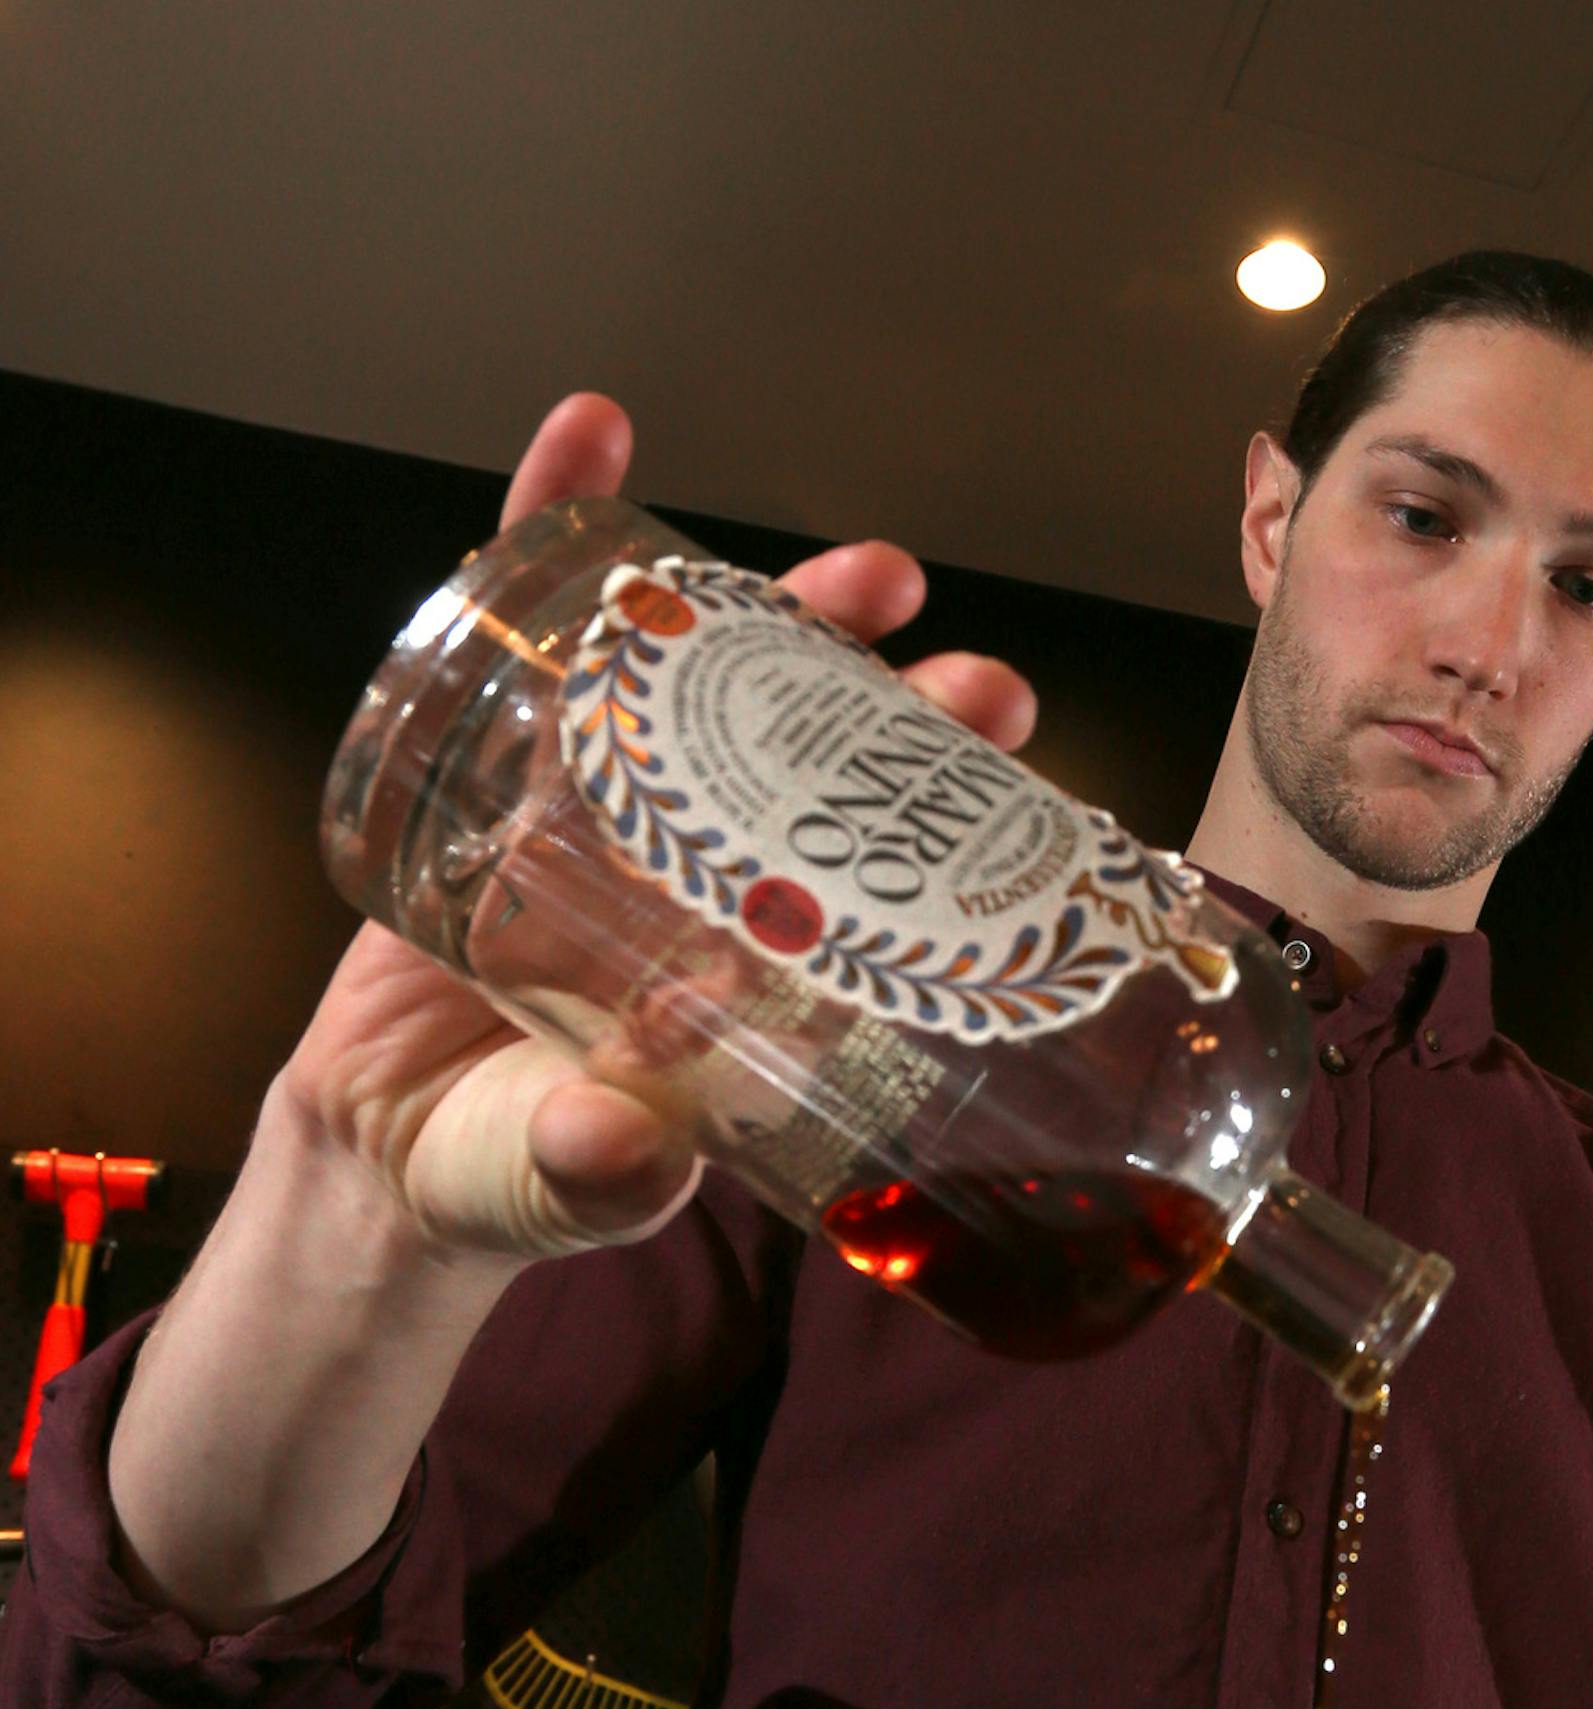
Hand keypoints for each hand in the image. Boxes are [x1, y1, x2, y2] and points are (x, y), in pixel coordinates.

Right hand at [279, 392, 1038, 1260]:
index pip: (873, 889)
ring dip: (790, 613)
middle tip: (973, 683)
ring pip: (713, 687)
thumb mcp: (552, 1184)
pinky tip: (596, 434)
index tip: (1007, 793)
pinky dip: (553, 523)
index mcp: (751, 979)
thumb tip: (619, 1143)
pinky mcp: (499, 760)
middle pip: (828, 779)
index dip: (940, 838)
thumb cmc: (501, 1173)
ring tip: (869, 568)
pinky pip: (530, 627)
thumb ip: (592, 1175)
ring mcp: (608, 809)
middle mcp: (704, 881)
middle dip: (911, 723)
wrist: (380, 1144)